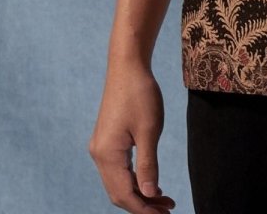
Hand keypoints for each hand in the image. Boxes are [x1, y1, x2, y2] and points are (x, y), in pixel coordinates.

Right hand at [89, 62, 175, 211]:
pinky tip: (150, 182)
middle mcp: (99, 154)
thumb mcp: (150, 130)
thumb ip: (148, 165)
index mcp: (107, 154)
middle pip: (119, 193)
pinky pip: (118, 170)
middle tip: (167, 209)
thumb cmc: (140, 93)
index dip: (144, 209)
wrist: (127, 66)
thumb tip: (150, 195)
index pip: (125, 194)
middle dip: (142, 204)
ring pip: (118, 183)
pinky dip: (134, 180)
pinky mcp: (106, 141)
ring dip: (139, 193)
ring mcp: (100, 147)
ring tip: (164, 200)